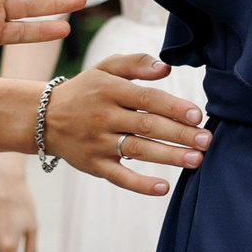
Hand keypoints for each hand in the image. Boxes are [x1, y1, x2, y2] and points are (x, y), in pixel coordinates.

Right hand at [41, 55, 209, 197]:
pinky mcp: (94, 165)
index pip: (147, 99)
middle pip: (147, 126)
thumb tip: (166, 68)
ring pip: (137, 150)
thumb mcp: (105, 69)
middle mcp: (104, 116)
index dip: (173, 107)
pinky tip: (163, 188)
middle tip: (206, 140)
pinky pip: (119, 177)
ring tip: (196, 160)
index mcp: (110, 90)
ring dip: (168, 156)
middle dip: (180, 134)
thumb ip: (136, 64)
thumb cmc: (86, 90)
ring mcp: (98, 143)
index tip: (197, 115)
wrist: (45, 118)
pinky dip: (140, 184)